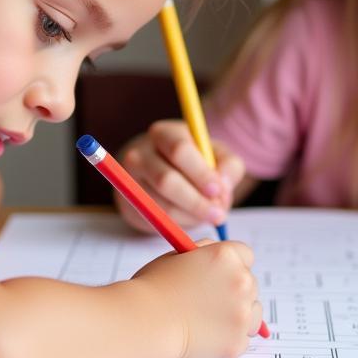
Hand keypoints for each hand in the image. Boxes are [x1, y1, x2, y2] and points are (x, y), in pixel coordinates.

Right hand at [118, 120, 245, 231]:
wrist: (160, 170)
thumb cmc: (195, 161)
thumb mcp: (216, 155)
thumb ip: (229, 165)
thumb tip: (223, 183)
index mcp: (164, 133)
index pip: (179, 150)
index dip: (200, 173)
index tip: (218, 190)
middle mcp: (140, 153)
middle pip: (166, 180)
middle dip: (196, 201)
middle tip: (219, 213)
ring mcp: (129, 179)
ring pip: (161, 204)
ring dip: (190, 215)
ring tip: (211, 216)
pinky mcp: (128, 203)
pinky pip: (155, 219)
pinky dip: (179, 224)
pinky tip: (193, 218)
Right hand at [132, 239, 262, 357]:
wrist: (144, 322)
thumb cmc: (153, 288)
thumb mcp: (177, 256)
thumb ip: (204, 252)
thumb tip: (221, 256)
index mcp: (226, 256)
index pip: (246, 256)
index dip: (233, 265)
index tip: (222, 275)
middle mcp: (241, 281)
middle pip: (251, 283)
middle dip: (234, 291)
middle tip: (208, 301)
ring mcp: (242, 313)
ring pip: (254, 311)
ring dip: (238, 314)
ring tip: (208, 320)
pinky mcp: (237, 342)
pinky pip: (244, 337)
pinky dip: (230, 338)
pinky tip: (207, 336)